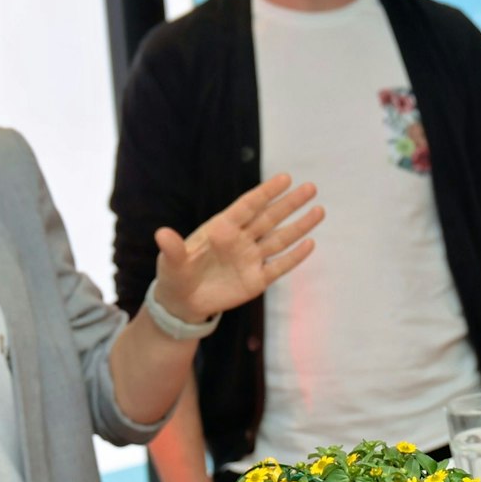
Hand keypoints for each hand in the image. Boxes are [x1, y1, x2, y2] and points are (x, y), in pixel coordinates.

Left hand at [152, 174, 322, 323]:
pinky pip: (279, 266)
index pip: (248, 207)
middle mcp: (240, 240)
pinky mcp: (256, 280)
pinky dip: (294, 257)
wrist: (182, 303)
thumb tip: (161, 234)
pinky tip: (310, 244)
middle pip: (269, 218)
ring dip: (299, 226)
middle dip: (290, 204)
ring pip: (279, 239)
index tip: (285, 178)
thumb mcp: (171, 263)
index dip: (266, 193)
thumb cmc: (175, 276)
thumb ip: (173, 249)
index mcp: (221, 229)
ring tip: (319, 211)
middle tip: (310, 187)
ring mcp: (250, 259)